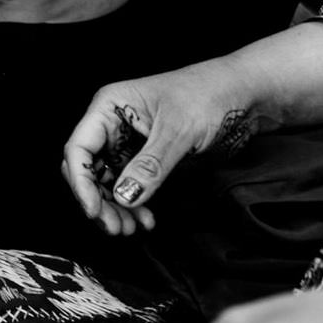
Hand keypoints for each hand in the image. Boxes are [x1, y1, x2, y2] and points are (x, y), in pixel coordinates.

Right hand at [62, 61, 259, 235]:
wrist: (243, 94)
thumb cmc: (208, 95)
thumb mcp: (178, 131)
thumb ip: (150, 165)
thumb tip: (123, 196)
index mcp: (109, 106)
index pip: (79, 148)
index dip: (81, 182)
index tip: (94, 210)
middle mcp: (113, 124)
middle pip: (89, 168)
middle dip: (98, 200)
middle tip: (116, 227)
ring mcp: (129, 141)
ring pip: (107, 181)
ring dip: (115, 207)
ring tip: (130, 227)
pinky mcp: (147, 156)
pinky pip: (130, 184)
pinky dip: (134, 204)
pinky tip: (146, 218)